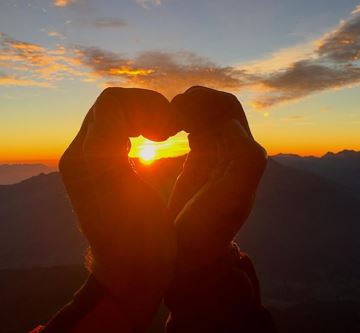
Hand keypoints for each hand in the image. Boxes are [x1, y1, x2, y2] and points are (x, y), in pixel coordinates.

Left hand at [59, 87, 175, 329]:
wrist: (131, 271)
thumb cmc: (141, 243)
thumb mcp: (131, 193)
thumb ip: (116, 145)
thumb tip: (125, 107)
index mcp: (85, 160)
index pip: (112, 103)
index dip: (148, 105)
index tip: (169, 131)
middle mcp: (80, 155)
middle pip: (112, 103)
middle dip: (147, 107)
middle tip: (168, 131)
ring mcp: (88, 161)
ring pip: (116, 113)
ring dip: (145, 115)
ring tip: (164, 135)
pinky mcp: (99, 167)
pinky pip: (118, 129)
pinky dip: (141, 126)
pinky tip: (155, 142)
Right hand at [169, 86, 266, 267]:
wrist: (188, 252)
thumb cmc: (207, 229)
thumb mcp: (233, 199)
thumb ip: (245, 161)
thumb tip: (233, 126)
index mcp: (241, 155)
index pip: (229, 110)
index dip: (205, 101)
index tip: (178, 109)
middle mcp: (231, 153)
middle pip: (217, 109)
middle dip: (195, 101)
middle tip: (171, 110)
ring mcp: (214, 157)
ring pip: (204, 117)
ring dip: (186, 110)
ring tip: (165, 119)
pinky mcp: (198, 163)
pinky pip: (194, 130)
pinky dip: (181, 122)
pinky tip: (165, 129)